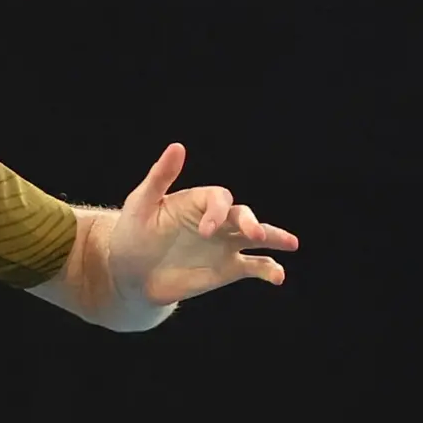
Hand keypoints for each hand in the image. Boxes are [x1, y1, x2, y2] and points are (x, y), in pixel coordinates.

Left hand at [105, 143, 296, 306]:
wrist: (130, 274)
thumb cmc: (133, 234)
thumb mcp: (141, 203)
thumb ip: (161, 176)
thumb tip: (178, 146)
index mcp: (198, 202)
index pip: (219, 198)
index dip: (218, 212)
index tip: (206, 232)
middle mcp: (217, 220)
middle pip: (243, 215)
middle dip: (251, 222)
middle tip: (255, 234)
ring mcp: (225, 244)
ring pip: (258, 237)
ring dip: (275, 238)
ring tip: (291, 244)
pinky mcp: (227, 269)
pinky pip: (254, 266)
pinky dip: (269, 270)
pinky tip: (278, 277)